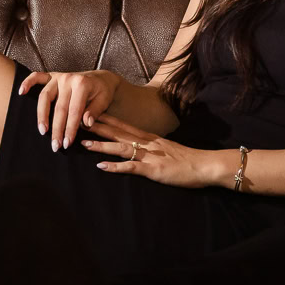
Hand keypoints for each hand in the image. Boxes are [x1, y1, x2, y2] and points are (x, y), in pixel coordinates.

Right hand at [20, 68, 122, 151]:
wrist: (101, 77)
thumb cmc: (102, 91)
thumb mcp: (104, 100)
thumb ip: (95, 111)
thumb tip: (86, 123)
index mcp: (82, 84)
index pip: (74, 111)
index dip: (70, 129)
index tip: (67, 143)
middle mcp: (68, 79)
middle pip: (59, 107)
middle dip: (57, 129)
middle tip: (55, 145)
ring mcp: (58, 77)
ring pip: (45, 96)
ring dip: (42, 115)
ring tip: (42, 131)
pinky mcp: (52, 76)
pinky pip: (37, 77)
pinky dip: (28, 82)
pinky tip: (21, 92)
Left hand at [81, 113, 218, 187]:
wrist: (205, 165)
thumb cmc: (189, 160)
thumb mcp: (168, 148)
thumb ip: (154, 147)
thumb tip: (141, 147)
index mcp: (150, 138)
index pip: (125, 126)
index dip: (107, 120)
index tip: (91, 114)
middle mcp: (148, 143)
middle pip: (118, 133)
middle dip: (98, 128)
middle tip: (79, 122)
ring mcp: (150, 156)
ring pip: (120, 148)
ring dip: (101, 145)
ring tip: (84, 143)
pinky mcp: (153, 170)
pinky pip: (130, 167)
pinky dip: (115, 166)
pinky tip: (101, 166)